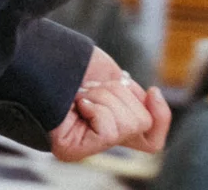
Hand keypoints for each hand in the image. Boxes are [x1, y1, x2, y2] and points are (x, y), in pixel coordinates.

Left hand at [47, 49, 171, 159]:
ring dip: (107, 97)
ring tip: (83, 94)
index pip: (152, 142)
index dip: (162, 117)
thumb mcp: (117, 79)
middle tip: (95, 88)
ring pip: (128, 124)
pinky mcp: (71, 150)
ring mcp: (85, 148)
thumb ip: (134, 100)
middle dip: (122, 95)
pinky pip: (108, 130)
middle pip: (142, 123)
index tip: (152, 91)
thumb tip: (152, 100)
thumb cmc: (76, 64)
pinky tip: (78, 103)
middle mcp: (100, 141)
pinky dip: (96, 108)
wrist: (46, 56)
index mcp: (114, 126)